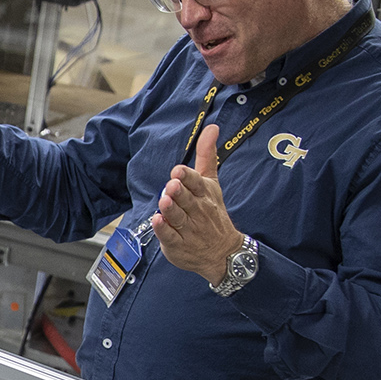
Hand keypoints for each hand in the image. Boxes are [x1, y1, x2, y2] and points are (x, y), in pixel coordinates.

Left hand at [152, 126, 247, 279]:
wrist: (223, 251)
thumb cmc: (213, 213)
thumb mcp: (212, 182)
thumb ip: (207, 155)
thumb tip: (211, 127)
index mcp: (204, 194)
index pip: (196, 183)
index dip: (187, 177)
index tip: (178, 171)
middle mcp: (196, 211)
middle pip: (186, 199)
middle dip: (179, 192)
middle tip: (172, 185)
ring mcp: (187, 229)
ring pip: (177, 217)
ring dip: (171, 209)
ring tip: (165, 201)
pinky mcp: (177, 244)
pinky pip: (169, 236)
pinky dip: (163, 230)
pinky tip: (157, 221)